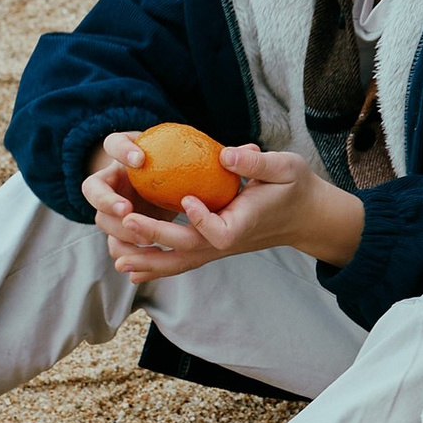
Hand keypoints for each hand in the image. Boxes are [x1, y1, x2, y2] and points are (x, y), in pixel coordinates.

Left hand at [87, 137, 364, 280]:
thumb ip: (257, 162)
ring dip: (147, 261)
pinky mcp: (211, 248)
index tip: (187, 199)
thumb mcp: (285, 167)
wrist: (305, 216)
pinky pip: (180, 262)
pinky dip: (154, 267)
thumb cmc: (295, 187)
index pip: (220, 231)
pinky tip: (130, 269)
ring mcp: (218, 249)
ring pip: (179, 262)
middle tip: (127, 221)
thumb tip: (227, 153)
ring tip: (117, 259)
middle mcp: (227, 242)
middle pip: (188, 248)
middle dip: (155, 237)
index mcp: (244, 224)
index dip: (202, 219)